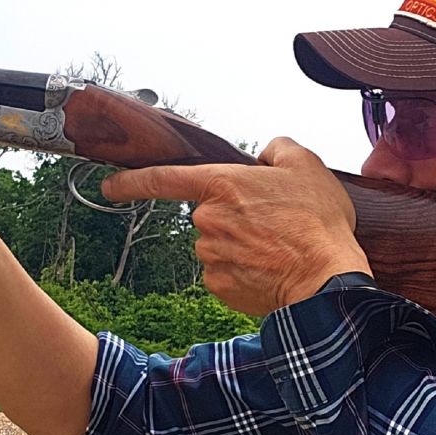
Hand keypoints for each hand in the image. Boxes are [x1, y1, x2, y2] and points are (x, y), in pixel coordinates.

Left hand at [102, 137, 370, 314]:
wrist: (327, 280)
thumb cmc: (318, 222)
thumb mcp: (306, 165)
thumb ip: (277, 148)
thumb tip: (263, 156)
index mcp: (221, 184)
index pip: (161, 179)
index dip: (129, 182)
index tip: (108, 186)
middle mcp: (208, 220)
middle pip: (208, 214)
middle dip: (233, 217)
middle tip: (272, 223)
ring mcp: (210, 256)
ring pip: (216, 245)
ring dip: (239, 245)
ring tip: (277, 247)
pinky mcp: (219, 286)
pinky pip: (223, 273)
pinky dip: (243, 270)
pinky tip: (269, 269)